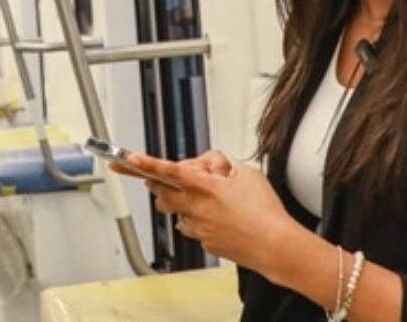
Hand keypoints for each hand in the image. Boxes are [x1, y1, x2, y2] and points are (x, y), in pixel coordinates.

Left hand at [127, 152, 299, 274]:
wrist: (276, 246)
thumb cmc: (265, 211)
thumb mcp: (246, 174)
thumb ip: (223, 167)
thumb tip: (212, 171)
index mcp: (206, 187)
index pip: (170, 171)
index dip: (147, 164)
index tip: (130, 159)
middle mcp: (197, 208)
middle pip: (163, 194)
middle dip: (157, 184)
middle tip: (157, 178)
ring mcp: (199, 228)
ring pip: (177, 212)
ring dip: (180, 203)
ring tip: (200, 198)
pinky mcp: (205, 242)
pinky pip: (191, 228)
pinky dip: (197, 220)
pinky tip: (216, 219)